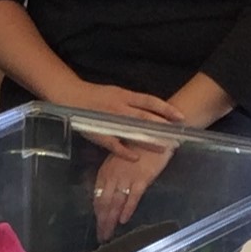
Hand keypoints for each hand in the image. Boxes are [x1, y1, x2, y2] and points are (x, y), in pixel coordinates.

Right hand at [60, 80, 186, 160]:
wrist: (69, 95)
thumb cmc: (94, 95)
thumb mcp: (115, 93)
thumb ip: (130, 102)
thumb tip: (150, 110)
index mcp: (124, 95)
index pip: (150, 101)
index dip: (166, 109)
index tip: (181, 117)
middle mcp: (119, 106)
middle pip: (145, 117)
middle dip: (162, 127)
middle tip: (177, 136)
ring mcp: (109, 120)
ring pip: (133, 130)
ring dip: (149, 140)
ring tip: (164, 149)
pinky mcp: (98, 132)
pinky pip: (114, 144)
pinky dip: (125, 152)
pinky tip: (135, 158)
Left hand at [92, 144, 174, 239]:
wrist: (157, 132)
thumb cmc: (139, 145)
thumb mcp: (121, 159)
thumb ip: (114, 175)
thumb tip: (111, 192)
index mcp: (106, 171)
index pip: (98, 196)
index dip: (98, 212)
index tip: (98, 225)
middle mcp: (113, 175)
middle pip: (104, 203)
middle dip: (102, 221)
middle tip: (101, 236)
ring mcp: (127, 177)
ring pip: (115, 202)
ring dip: (111, 220)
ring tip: (108, 234)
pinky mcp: (142, 177)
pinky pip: (133, 196)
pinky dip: (127, 209)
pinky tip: (123, 220)